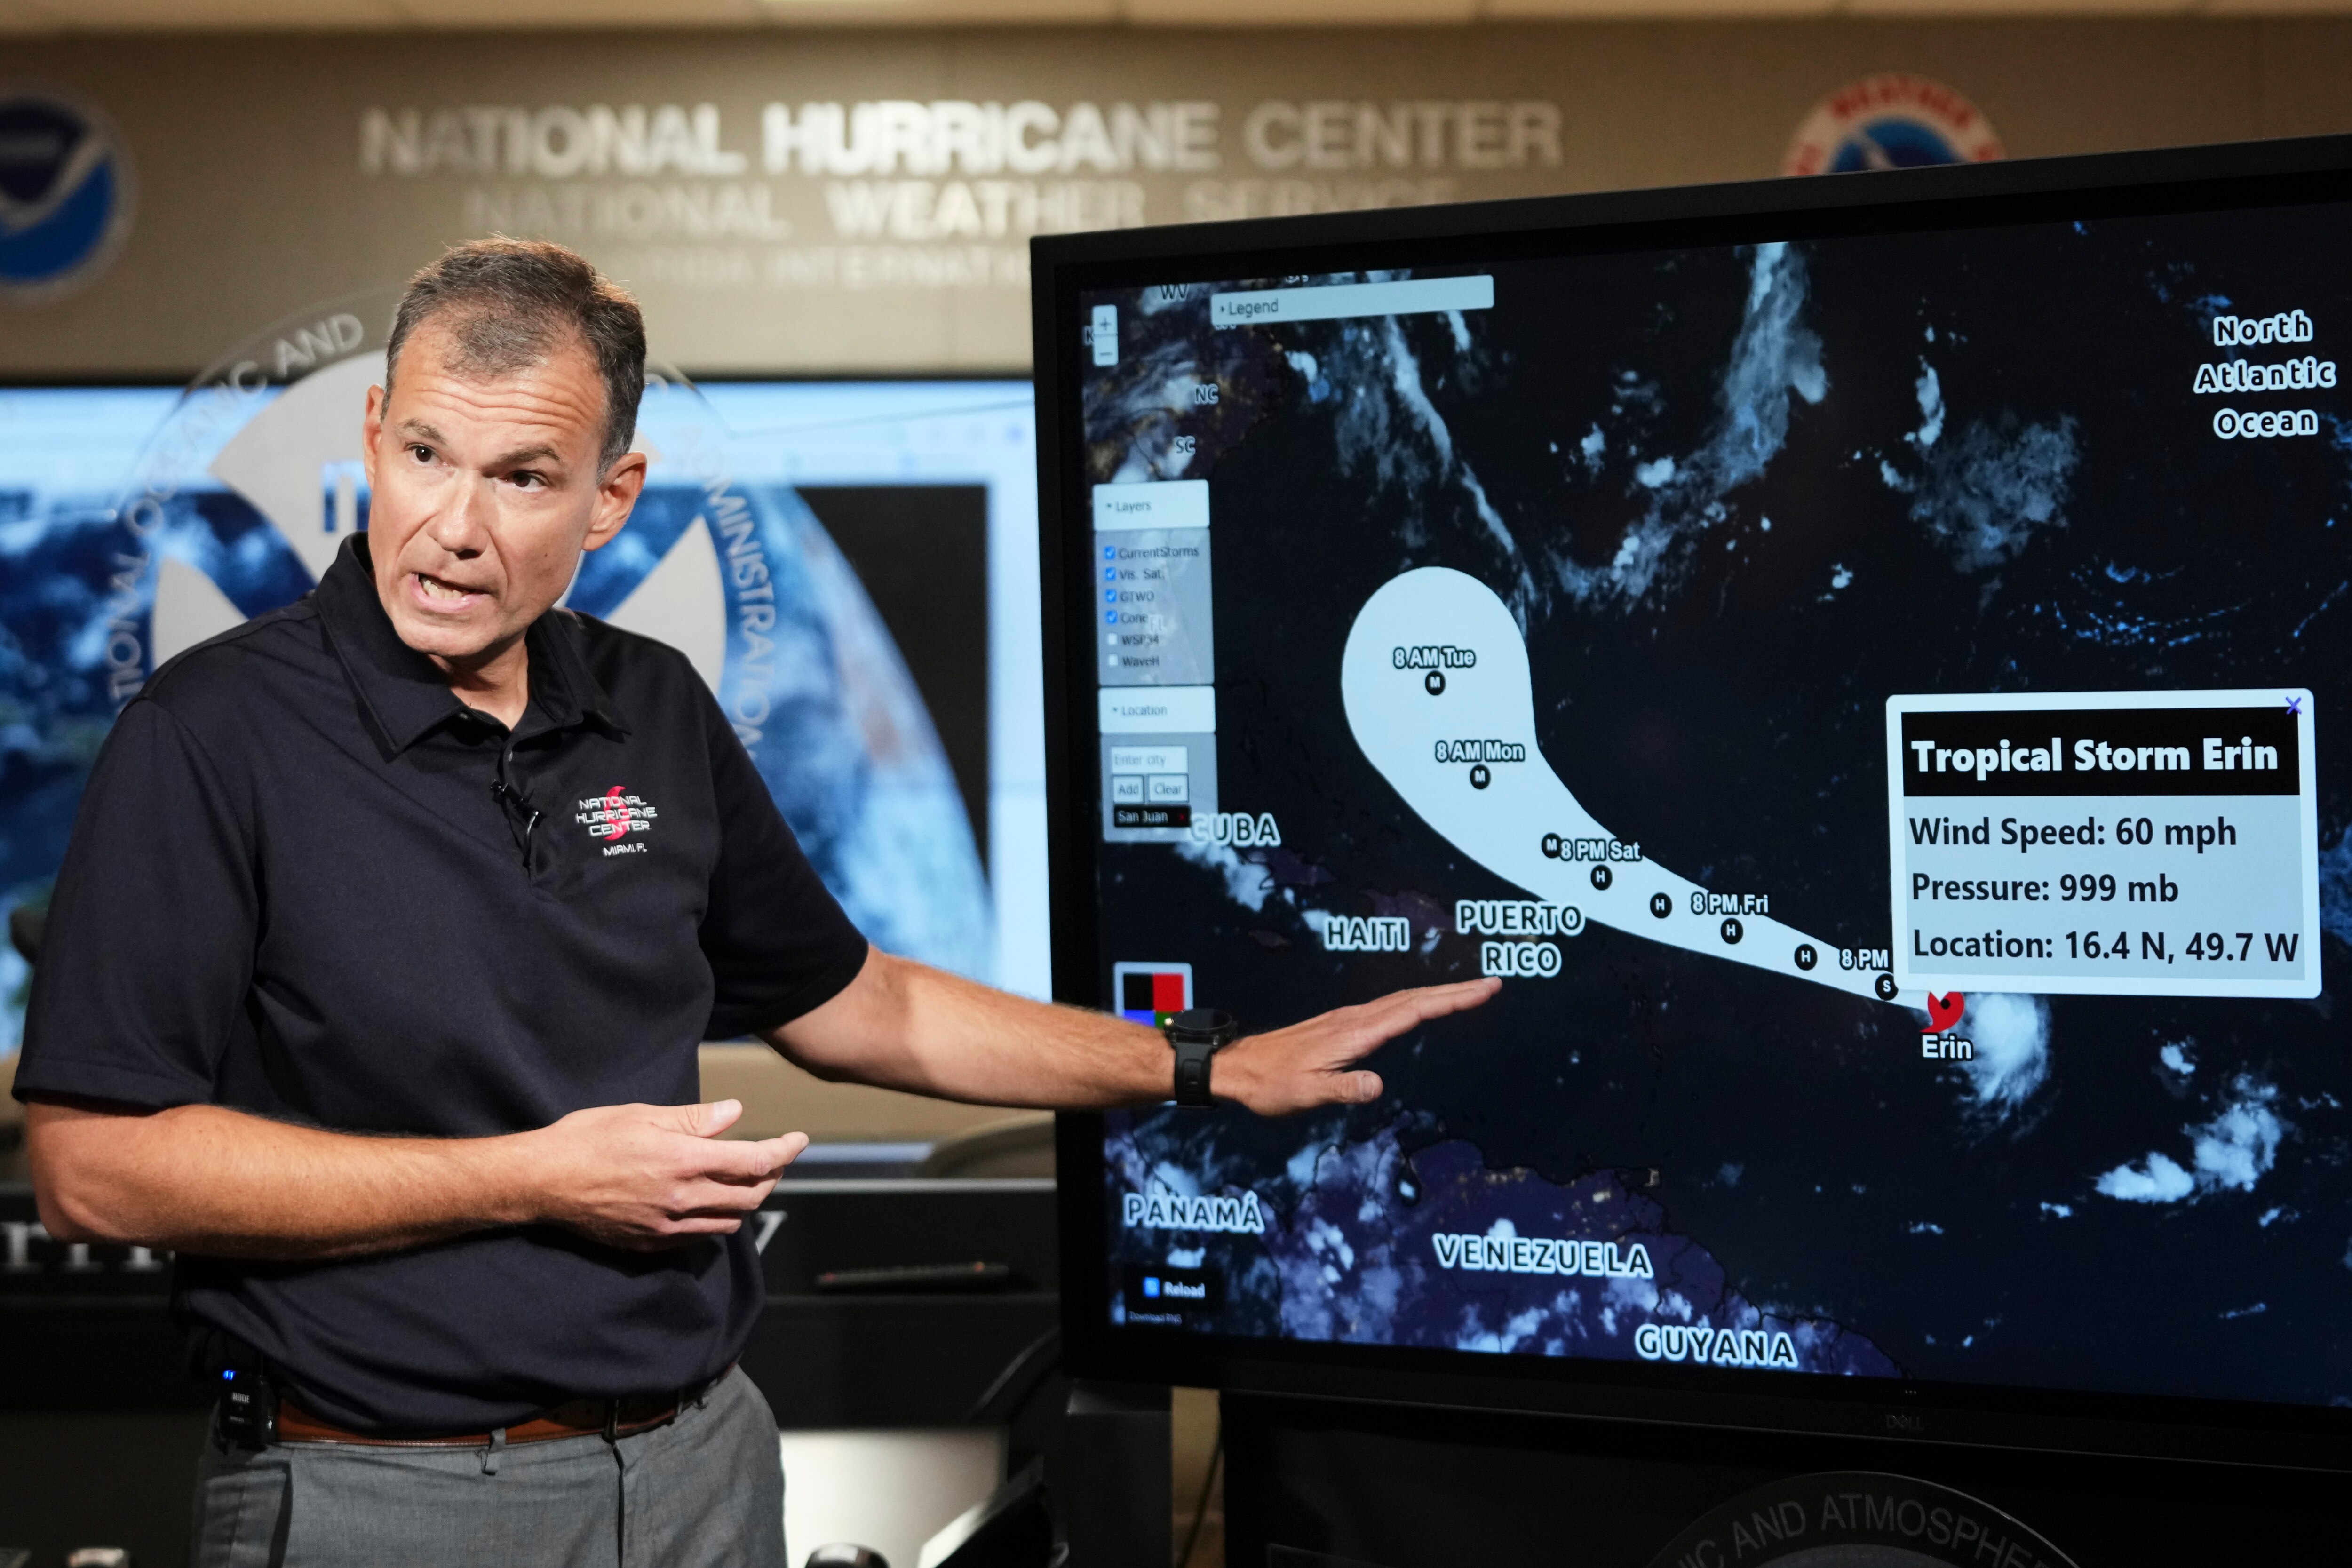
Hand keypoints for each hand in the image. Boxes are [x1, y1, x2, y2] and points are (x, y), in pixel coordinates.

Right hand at [515, 1099, 805, 1250]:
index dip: (784, 1151)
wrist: (541, 1181)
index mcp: (682, 1161)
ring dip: (747, 1202)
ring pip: (728, 1222)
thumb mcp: (642, 1114)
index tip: (799, 1140)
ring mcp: (665, 1227)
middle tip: (776, 1159)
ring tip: (747, 1180)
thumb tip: (734, 1113)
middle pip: (750, 1197)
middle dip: (772, 1177)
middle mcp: (680, 1199)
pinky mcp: (649, 1244)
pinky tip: (711, 1203)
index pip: (754, 1162)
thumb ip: (693, 1118)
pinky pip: (698, 1237)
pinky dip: (716, 1220)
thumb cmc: (587, 1138)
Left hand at [1212, 977, 1500, 1115]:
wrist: (1237, 1067)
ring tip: (1468, 993)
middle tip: (1492, 984)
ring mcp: (1347, 1020)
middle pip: (1414, 998)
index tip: (1485, 989)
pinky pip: (1387, 1008)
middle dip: (1455, 991)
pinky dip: (1414, 1003)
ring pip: (1401, 1000)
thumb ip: (1343, 1090)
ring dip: (1437, 995)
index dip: (1452, 1000)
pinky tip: (1419, 1008)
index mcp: (1354, 1033)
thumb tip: (1378, 1086)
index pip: (1413, 1011)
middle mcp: (1354, 1019)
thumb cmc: (1270, 1083)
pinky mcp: (1341, 1026)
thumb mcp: (1306, 1094)